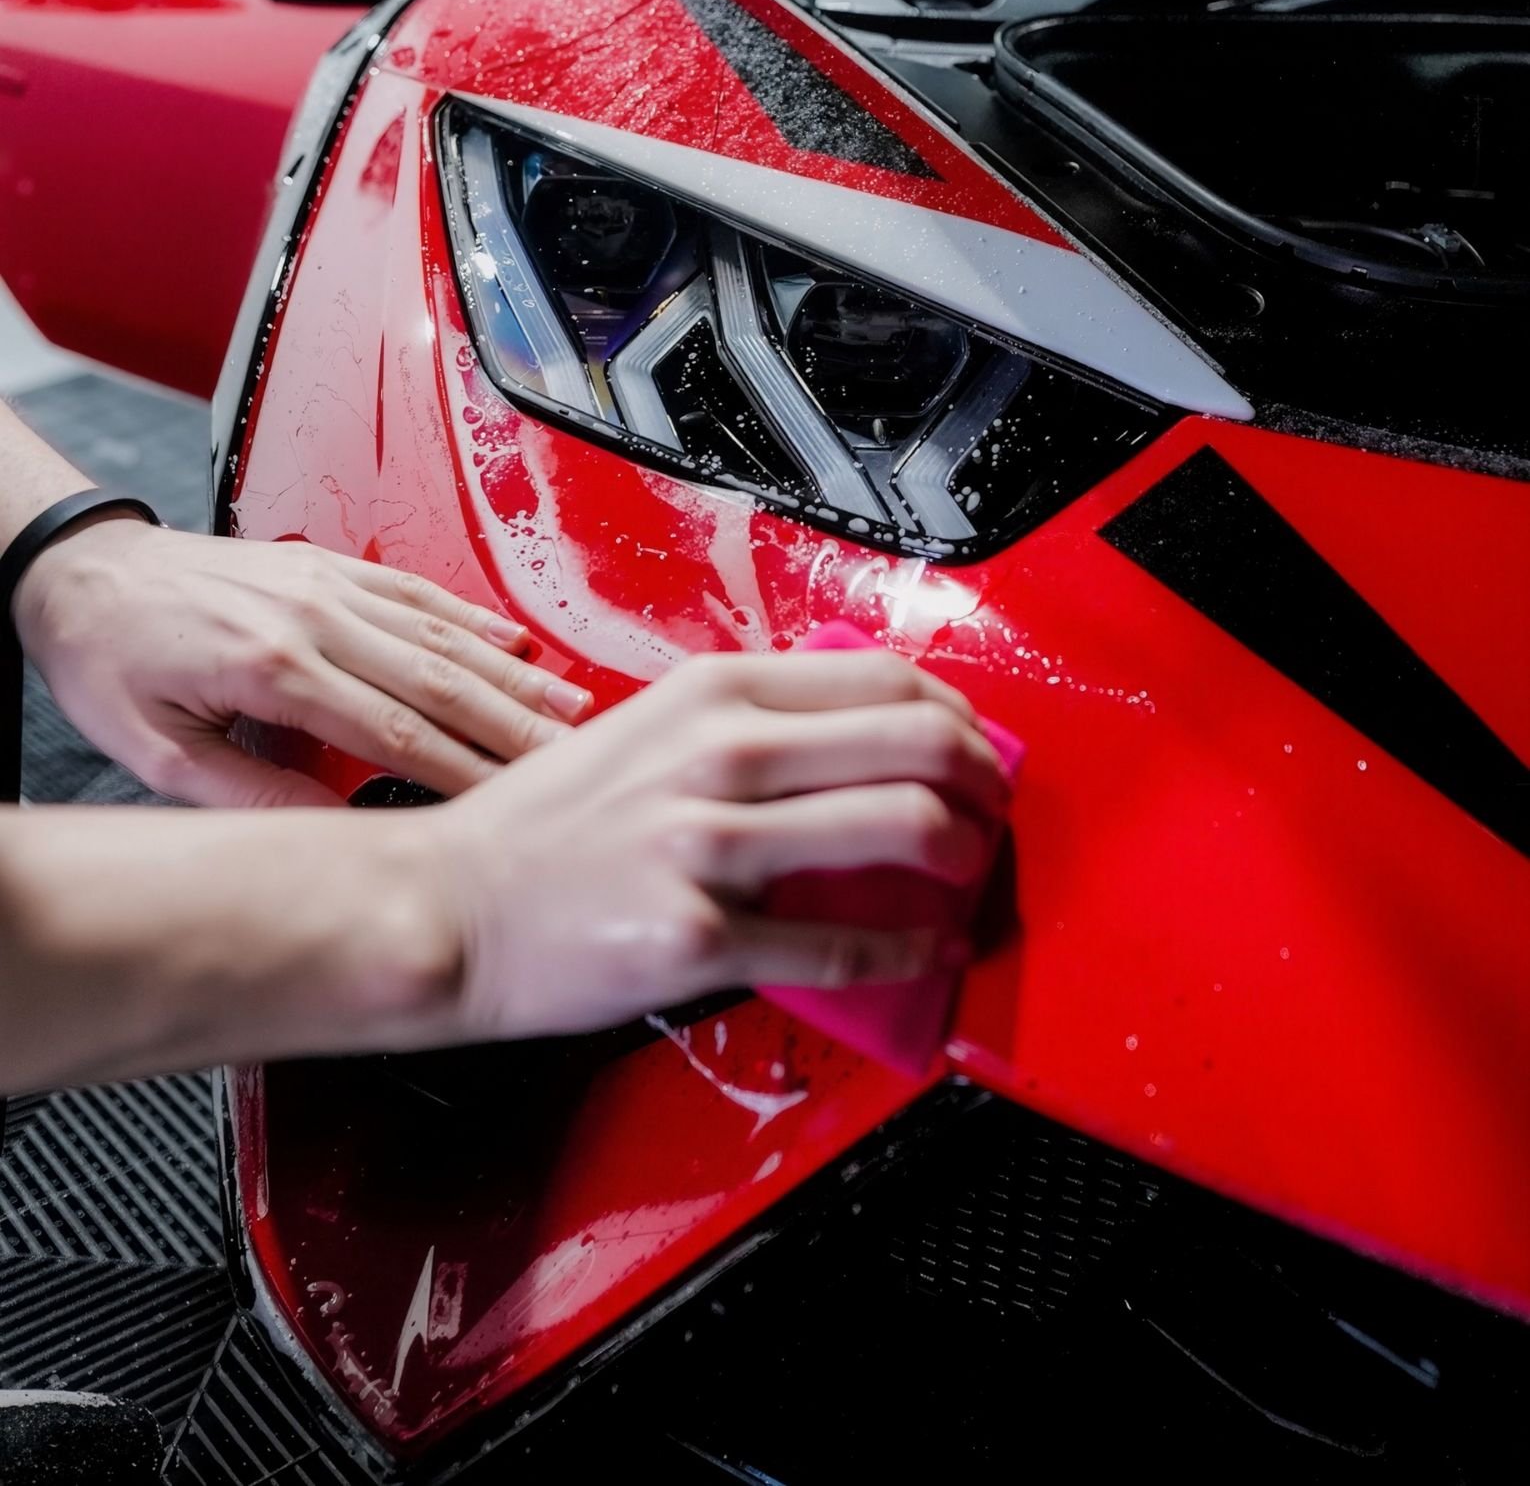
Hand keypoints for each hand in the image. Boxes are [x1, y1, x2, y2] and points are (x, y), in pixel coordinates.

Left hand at [13, 518, 590, 806]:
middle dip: (518, 727)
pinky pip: (418, 594)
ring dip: (515, 676)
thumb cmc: (110, 657)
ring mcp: (329, 585)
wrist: (83, 572)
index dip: (464, 773)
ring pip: (444, 636)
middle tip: (578, 762)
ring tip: (575, 709)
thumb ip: (245, 794)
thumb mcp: (154, 749)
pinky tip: (518, 645)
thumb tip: (328, 833)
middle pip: (442, 682)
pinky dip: (475, 621)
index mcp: (273, 668)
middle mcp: (313, 618)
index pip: (395, 733)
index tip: (514, 805)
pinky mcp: (331, 567)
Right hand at [428, 648, 1012, 1040]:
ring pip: (898, 825)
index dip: (956, 710)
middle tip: (990, 809)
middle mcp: (721, 754)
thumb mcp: (648, 729)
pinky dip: (908, 949)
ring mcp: (710, 845)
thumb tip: (850, 734)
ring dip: (962, 855)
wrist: (447, 907)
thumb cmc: (543, 824)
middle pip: (916, 738)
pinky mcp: (700, 936)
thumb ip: (745, 723)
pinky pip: (840, 943)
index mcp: (714, 692)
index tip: (971, 742)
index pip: (885, 675)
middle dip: (982, 777)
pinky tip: (925, 949)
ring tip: (966, 874)